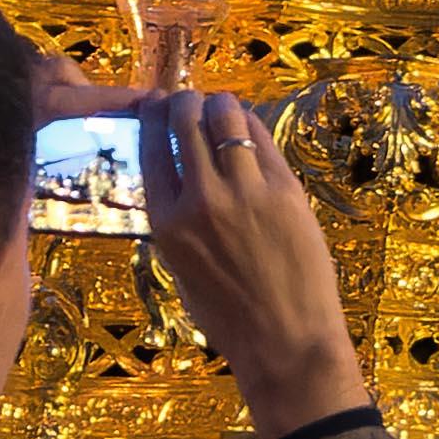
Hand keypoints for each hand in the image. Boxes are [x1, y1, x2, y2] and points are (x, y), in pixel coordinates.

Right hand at [135, 89, 373, 438]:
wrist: (286, 339)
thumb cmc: (229, 316)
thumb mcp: (182, 270)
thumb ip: (176, 223)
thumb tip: (177, 179)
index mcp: (166, 223)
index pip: (152, 147)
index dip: (154, 115)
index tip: (157, 102)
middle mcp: (200, 199)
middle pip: (186, 121)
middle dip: (186, 101)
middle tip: (190, 98)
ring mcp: (245, 191)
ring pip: (227, 118)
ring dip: (220, 105)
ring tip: (221, 107)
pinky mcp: (285, 189)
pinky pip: (262, 140)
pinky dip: (251, 125)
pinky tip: (248, 126)